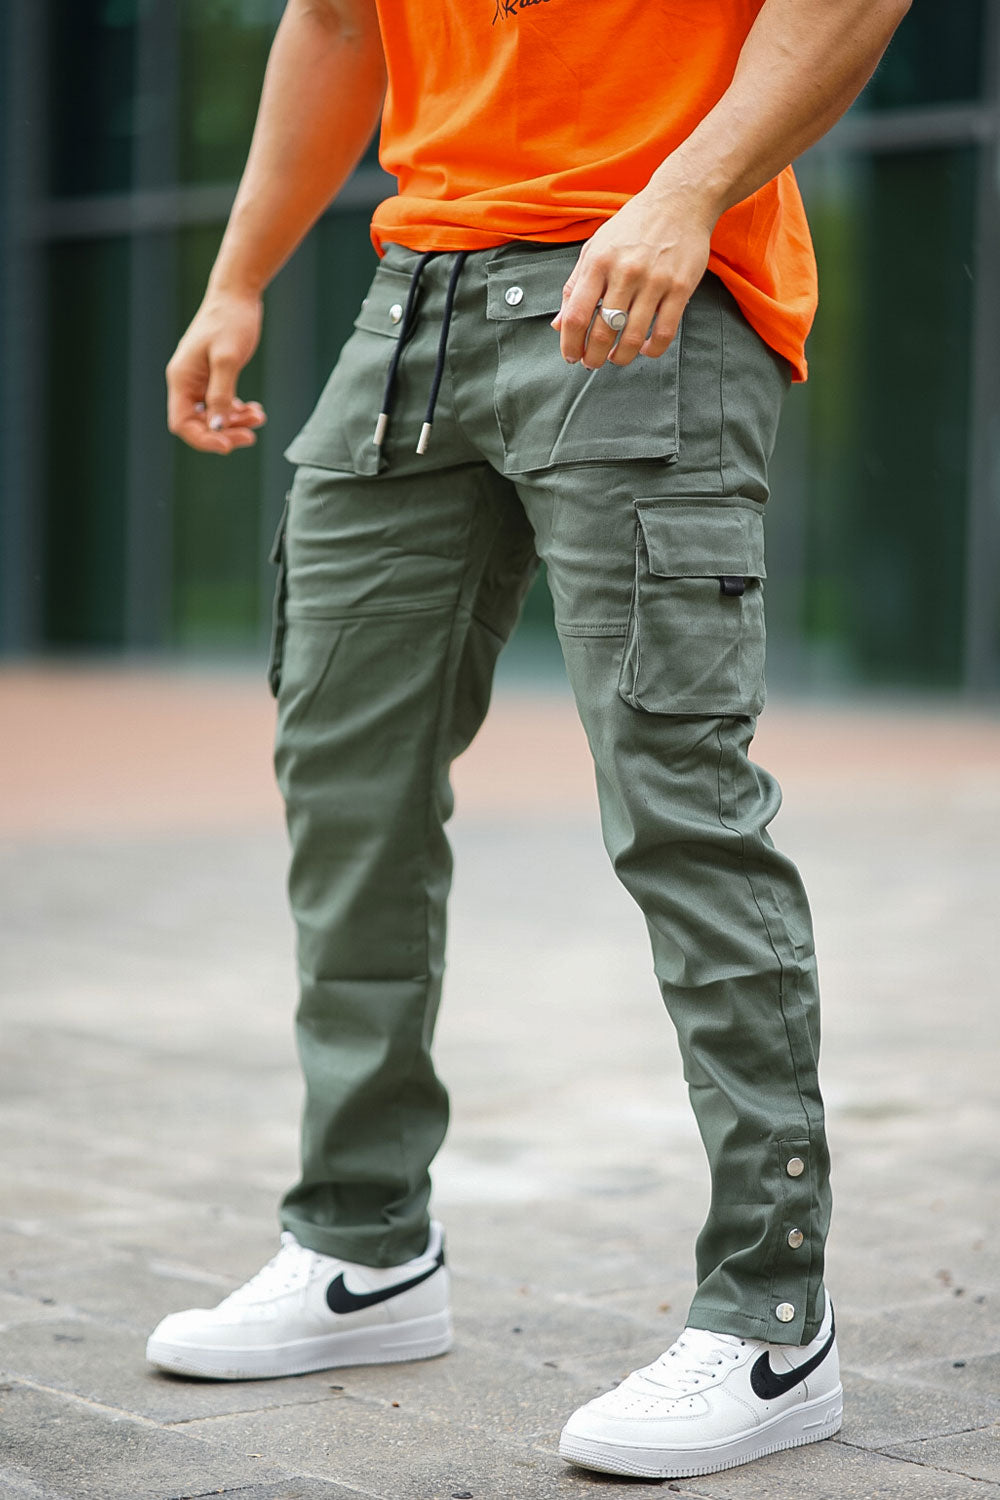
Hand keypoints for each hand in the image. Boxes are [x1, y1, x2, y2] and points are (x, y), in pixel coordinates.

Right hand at [166, 288, 266, 453]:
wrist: (238, 295)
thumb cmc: (231, 321)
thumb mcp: (227, 359)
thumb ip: (221, 395)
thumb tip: (217, 426)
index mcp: (181, 378)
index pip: (182, 423)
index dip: (204, 439)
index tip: (229, 444)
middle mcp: (186, 382)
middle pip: (199, 423)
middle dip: (224, 432)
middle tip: (251, 436)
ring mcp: (199, 380)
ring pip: (213, 415)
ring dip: (235, 422)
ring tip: (259, 417)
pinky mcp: (213, 376)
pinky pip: (222, 403)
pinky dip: (238, 411)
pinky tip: (256, 410)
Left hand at [551, 181, 715, 370]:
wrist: (679, 201)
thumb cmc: (633, 225)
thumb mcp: (595, 248)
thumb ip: (575, 286)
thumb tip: (559, 324)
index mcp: (598, 262)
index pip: (577, 315)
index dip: (570, 344)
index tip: (571, 356)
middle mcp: (625, 272)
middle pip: (602, 332)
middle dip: (592, 357)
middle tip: (591, 363)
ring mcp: (654, 281)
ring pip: (632, 337)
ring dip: (620, 357)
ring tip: (615, 358)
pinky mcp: (681, 287)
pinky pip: (664, 332)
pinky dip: (651, 349)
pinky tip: (643, 348)